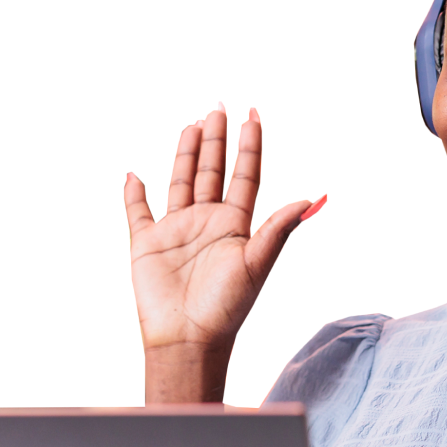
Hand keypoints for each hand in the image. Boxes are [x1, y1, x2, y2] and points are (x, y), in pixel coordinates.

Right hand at [123, 105, 322, 400]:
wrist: (188, 337)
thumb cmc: (227, 307)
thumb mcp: (257, 264)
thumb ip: (279, 229)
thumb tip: (312, 198)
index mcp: (235, 225)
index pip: (245, 176)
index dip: (250, 146)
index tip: (253, 116)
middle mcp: (207, 222)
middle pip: (213, 172)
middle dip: (217, 141)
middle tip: (219, 109)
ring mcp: (177, 231)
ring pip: (181, 183)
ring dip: (186, 156)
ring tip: (192, 126)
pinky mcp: (147, 244)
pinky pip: (139, 213)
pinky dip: (135, 195)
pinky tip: (134, 176)